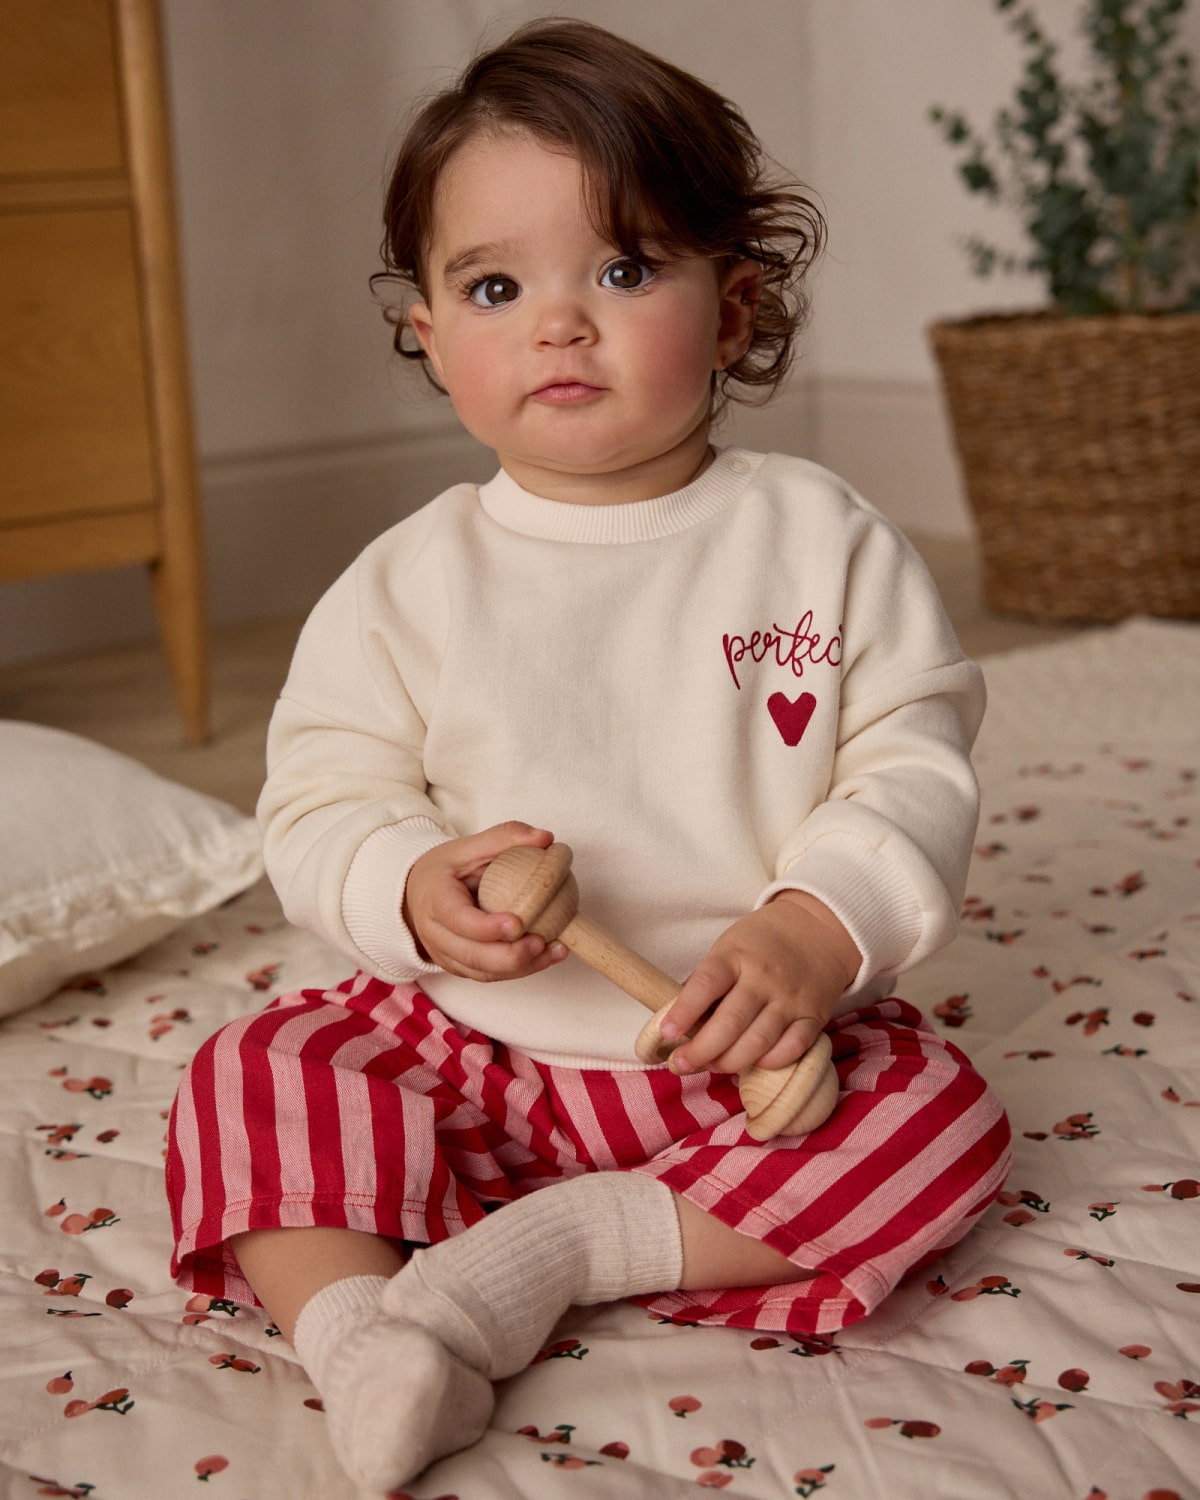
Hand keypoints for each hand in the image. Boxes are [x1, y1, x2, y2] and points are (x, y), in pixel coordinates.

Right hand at [403, 822, 568, 980]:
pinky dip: (519, 971)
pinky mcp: (459, 967)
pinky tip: (547, 956)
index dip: (486, 927)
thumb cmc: (446, 870)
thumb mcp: (469, 846)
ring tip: (554, 950)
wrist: (420, 893)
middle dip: (509, 956)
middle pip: (471, 955)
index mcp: (434, 900)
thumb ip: (506, 837)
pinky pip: (488, 976)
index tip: (517, 923)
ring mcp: (445, 955)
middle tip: (541, 942)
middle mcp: (435, 933)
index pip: (458, 919)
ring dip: (521, 967)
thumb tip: (546, 838)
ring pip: (482, 972)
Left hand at [659, 892, 859, 1075]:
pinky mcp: (813, 1016)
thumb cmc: (761, 943)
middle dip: (701, 1051)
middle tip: (681, 1064)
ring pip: (758, 1042)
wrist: (816, 929)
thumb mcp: (727, 947)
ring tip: (712, 1065)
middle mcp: (764, 977)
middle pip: (730, 1023)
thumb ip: (706, 982)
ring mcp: (790, 998)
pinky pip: (791, 1049)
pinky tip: (752, 1063)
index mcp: (736, 956)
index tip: (666, 1034)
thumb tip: (676, 1022)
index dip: (683, 1012)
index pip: (706, 985)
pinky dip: (769, 1063)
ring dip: (730, 1062)